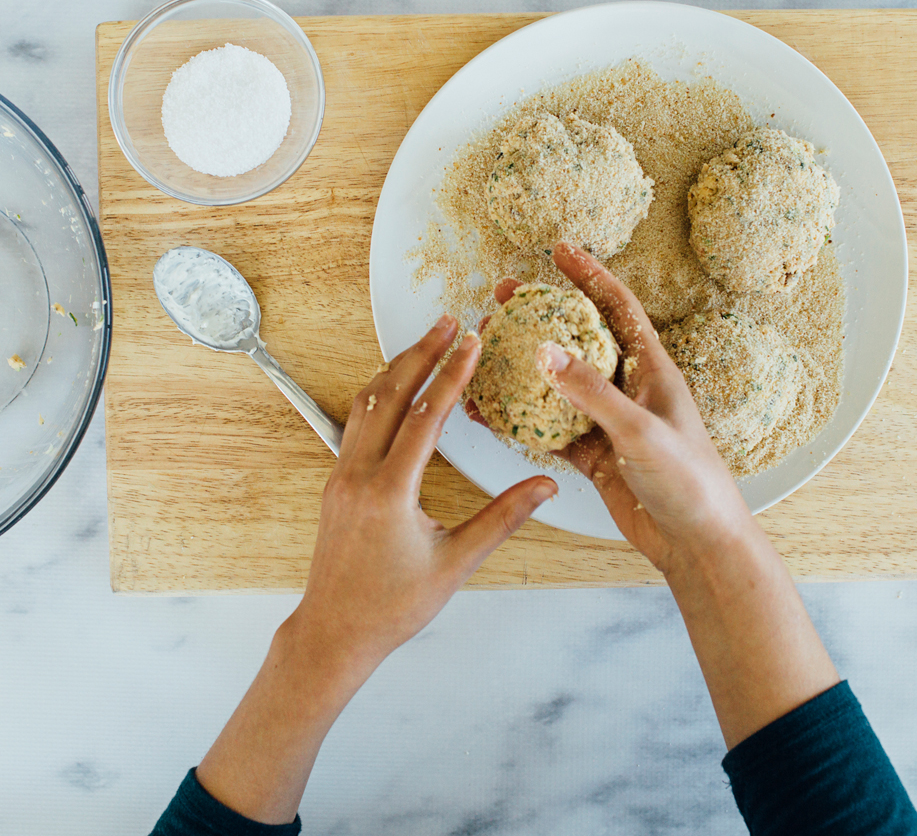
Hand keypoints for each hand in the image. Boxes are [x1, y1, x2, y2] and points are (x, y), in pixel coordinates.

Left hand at [290, 315, 556, 672]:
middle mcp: (359, 474)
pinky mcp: (336, 482)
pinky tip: (396, 386)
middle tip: (448, 322)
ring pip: (366, 403)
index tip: (470, 341)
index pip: (426, 416)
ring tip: (426, 342)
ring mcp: (341, 475)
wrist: (334, 633)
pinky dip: (379, 394)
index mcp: (390, 492)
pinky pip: (355, 422)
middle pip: (390, 394)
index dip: (452, 374)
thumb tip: (545, 486)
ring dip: (396, 368)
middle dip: (421, 353)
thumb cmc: (393, 606)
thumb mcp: (456, 564)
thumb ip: (502, 518)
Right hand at [470, 244, 748, 573]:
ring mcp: (609, 422)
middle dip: (541, 315)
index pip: (618, 307)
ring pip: (558, 384)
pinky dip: (521, 418)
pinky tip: (492, 411)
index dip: (590, 275)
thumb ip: (591, 392)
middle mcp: (629, 389)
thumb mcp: (640, 431)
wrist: (698, 543)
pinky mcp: (595, 454)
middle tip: (503, 299)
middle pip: (578, 339)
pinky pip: (550, 427)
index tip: (559, 251)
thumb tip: (544, 350)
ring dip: (524, 367)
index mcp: (652, 370)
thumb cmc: (690, 482)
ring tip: (487, 350)